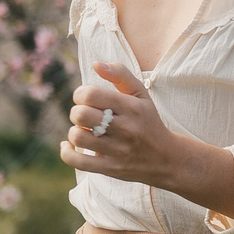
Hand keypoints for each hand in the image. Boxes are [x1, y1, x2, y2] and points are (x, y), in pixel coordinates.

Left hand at [58, 61, 233, 216]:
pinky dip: (67, 152)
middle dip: (77, 112)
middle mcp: (125, 129)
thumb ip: (120, 74)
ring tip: (84, 131)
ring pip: (78, 138)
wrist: (167, 158)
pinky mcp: (111, 168)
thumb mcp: (141, 95)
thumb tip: (96, 64)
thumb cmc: (148, 121)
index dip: (81, 94)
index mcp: (131, 107)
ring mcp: (118, 151)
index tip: (87, 99)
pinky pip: (77, 162)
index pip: (90, 95)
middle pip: (81, 115)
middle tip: (86, 115)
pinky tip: (69, 146)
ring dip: (75, 132)